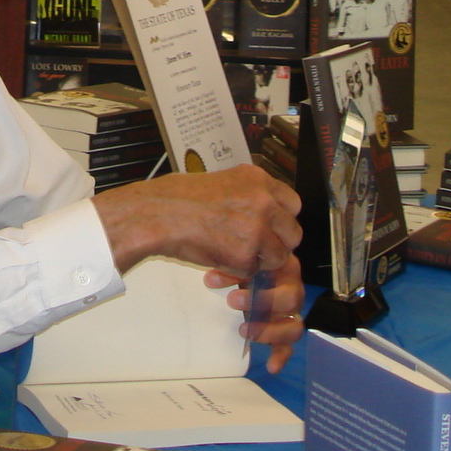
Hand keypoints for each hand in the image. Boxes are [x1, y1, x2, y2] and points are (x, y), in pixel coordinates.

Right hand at [92, 164, 300, 281]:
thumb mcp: (221, 180)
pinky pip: (255, 271)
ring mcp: (257, 228)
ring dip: (261, 259)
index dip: (282, 219)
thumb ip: (248, 193)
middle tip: (256, 246)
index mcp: (257, 179)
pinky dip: (240, 270)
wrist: (157, 213)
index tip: (272, 226)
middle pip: (293, 232)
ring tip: (234, 252)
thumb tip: (261, 208)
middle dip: (277, 243)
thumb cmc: (177, 196)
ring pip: (279, 256)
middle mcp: (263, 201)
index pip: (293, 204)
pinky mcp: (246, 254)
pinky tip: (220, 257)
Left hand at [206, 257, 304, 373]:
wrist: (255, 274)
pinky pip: (288, 346)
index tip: (218, 279)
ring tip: (243, 330)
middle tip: (232, 301)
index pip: (278, 270)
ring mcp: (292, 313)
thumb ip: (229, 270)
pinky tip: (271, 366)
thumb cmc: (250, 267)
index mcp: (285, 266)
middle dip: (262, 301)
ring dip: (269, 331)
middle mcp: (294, 290)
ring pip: (294, 327)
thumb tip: (211, 279)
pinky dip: (280, 356)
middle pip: (291, 299)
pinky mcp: (285, 331)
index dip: (250, 274)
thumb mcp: (240, 263)